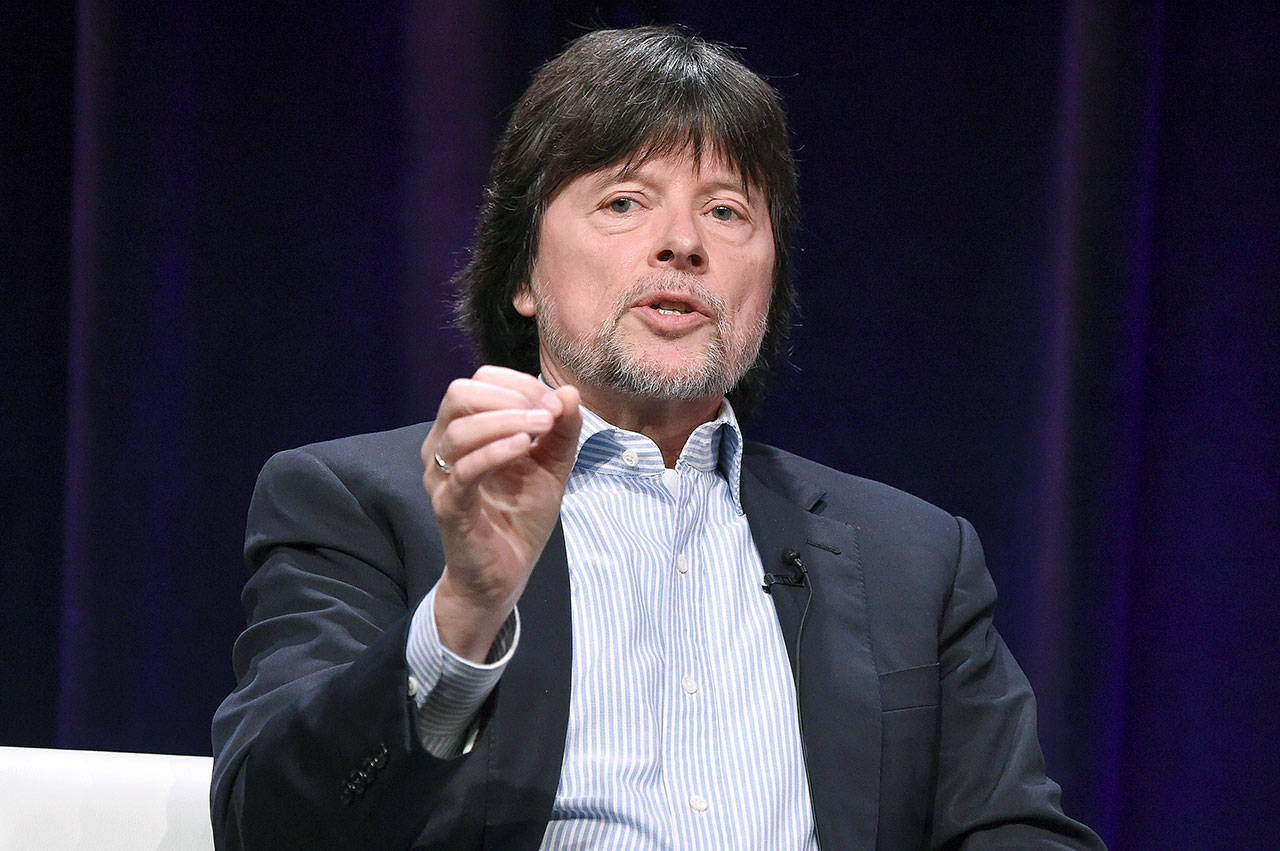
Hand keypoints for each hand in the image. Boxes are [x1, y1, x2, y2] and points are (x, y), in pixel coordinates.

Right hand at [420, 365, 580, 661]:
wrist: (506, 571)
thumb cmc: (521, 514)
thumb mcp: (552, 465)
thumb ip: (562, 429)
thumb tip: (568, 392)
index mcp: (464, 430)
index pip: (479, 382)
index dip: (518, 384)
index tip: (553, 404)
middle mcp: (443, 447)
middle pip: (459, 393)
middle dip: (509, 395)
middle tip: (546, 414)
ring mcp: (441, 477)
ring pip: (460, 429)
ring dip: (507, 420)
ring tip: (543, 427)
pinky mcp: (448, 506)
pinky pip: (465, 470)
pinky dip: (496, 451)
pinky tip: (525, 447)